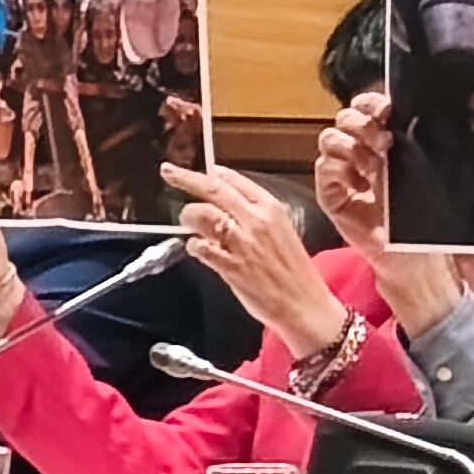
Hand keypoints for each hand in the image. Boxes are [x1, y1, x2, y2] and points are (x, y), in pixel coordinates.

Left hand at [160, 162, 347, 357]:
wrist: (305, 303)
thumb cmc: (294, 271)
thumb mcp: (281, 230)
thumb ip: (255, 212)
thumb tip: (225, 196)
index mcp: (271, 208)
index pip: (235, 181)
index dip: (213, 173)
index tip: (202, 170)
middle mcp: (256, 220)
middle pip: (213, 190)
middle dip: (185, 178)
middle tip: (168, 172)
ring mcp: (242, 243)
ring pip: (203, 214)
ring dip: (189, 216)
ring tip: (189, 223)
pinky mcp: (231, 266)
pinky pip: (201, 247)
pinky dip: (194, 245)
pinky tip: (197, 248)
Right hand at [313, 97, 466, 337]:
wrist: (413, 256)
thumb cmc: (423, 217)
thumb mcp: (424, 174)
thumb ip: (415, 145)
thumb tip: (411, 116)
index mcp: (385, 141)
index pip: (368, 107)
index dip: (371, 102)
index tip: (386, 110)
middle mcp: (361, 153)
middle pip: (344, 118)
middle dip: (361, 123)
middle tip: (383, 141)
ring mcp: (343, 173)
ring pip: (329, 140)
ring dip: (350, 148)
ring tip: (372, 168)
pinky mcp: (331, 195)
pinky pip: (323, 171)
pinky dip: (339, 172)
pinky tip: (360, 186)